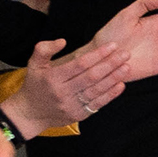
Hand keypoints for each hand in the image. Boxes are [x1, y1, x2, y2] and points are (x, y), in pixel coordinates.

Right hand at [4, 36, 126, 131]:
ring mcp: (71, 105)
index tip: (112, 45)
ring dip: (114, 78)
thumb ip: (44, 49)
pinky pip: (98, 104)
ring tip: (127, 66)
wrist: (31, 113)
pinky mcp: (79, 115)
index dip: (98, 54)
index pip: (79, 64)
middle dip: (111, 64)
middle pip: (91, 77)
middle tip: (126, 54)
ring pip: (97, 90)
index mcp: (52, 78)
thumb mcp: (33, 65)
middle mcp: (62, 92)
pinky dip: (111, 94)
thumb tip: (63, 41)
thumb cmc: (35, 85)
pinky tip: (121, 84)